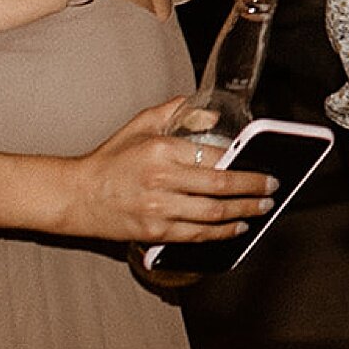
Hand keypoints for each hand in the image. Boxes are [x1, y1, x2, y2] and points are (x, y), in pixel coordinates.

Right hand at [63, 95, 277, 244]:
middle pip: (221, 186)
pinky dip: (221, 233)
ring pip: (213, 214)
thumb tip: (212, 115)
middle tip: (272, 188)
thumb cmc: (110, 160)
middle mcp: (162, 180)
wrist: (76, 196)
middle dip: (253, 188)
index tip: (261, 163)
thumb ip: (176, 113)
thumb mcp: (140, 125)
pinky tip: (237, 228)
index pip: (215, 156)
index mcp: (162, 150)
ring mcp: (159, 209)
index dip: (243, 163)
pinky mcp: (155, 233)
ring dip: (244, 212)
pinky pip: (197, 235)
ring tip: (262, 208)